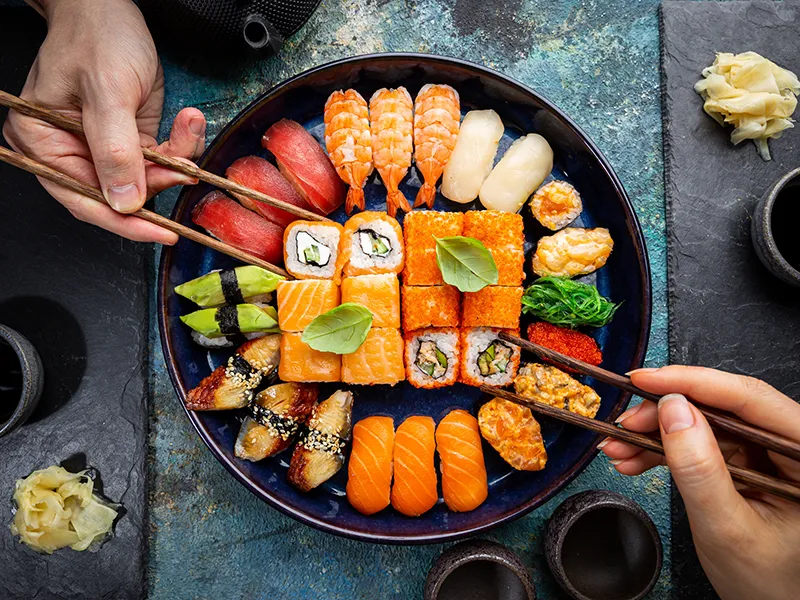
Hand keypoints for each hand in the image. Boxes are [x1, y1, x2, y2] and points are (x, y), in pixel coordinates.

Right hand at [2, 0, 205, 243]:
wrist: (110, 7)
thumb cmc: (96, 36)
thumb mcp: (108, 92)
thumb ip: (116, 149)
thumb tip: (124, 201)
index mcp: (44, 142)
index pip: (84, 199)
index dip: (124, 221)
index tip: (160, 233)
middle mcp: (68, 150)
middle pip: (117, 195)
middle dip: (156, 183)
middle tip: (184, 167)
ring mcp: (101, 147)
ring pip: (145, 180)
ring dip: (174, 160)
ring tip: (187, 126)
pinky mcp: (128, 141)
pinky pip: (159, 160)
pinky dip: (179, 146)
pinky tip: (187, 120)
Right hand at [599, 366, 799, 599]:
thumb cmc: (769, 584)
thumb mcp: (726, 528)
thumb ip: (700, 469)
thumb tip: (673, 409)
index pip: (749, 399)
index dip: (692, 381)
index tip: (646, 380)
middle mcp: (790, 446)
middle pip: (722, 406)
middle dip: (664, 412)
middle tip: (624, 422)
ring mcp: (767, 454)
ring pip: (704, 423)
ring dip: (655, 433)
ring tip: (619, 447)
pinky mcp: (745, 463)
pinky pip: (699, 443)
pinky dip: (662, 451)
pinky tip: (633, 459)